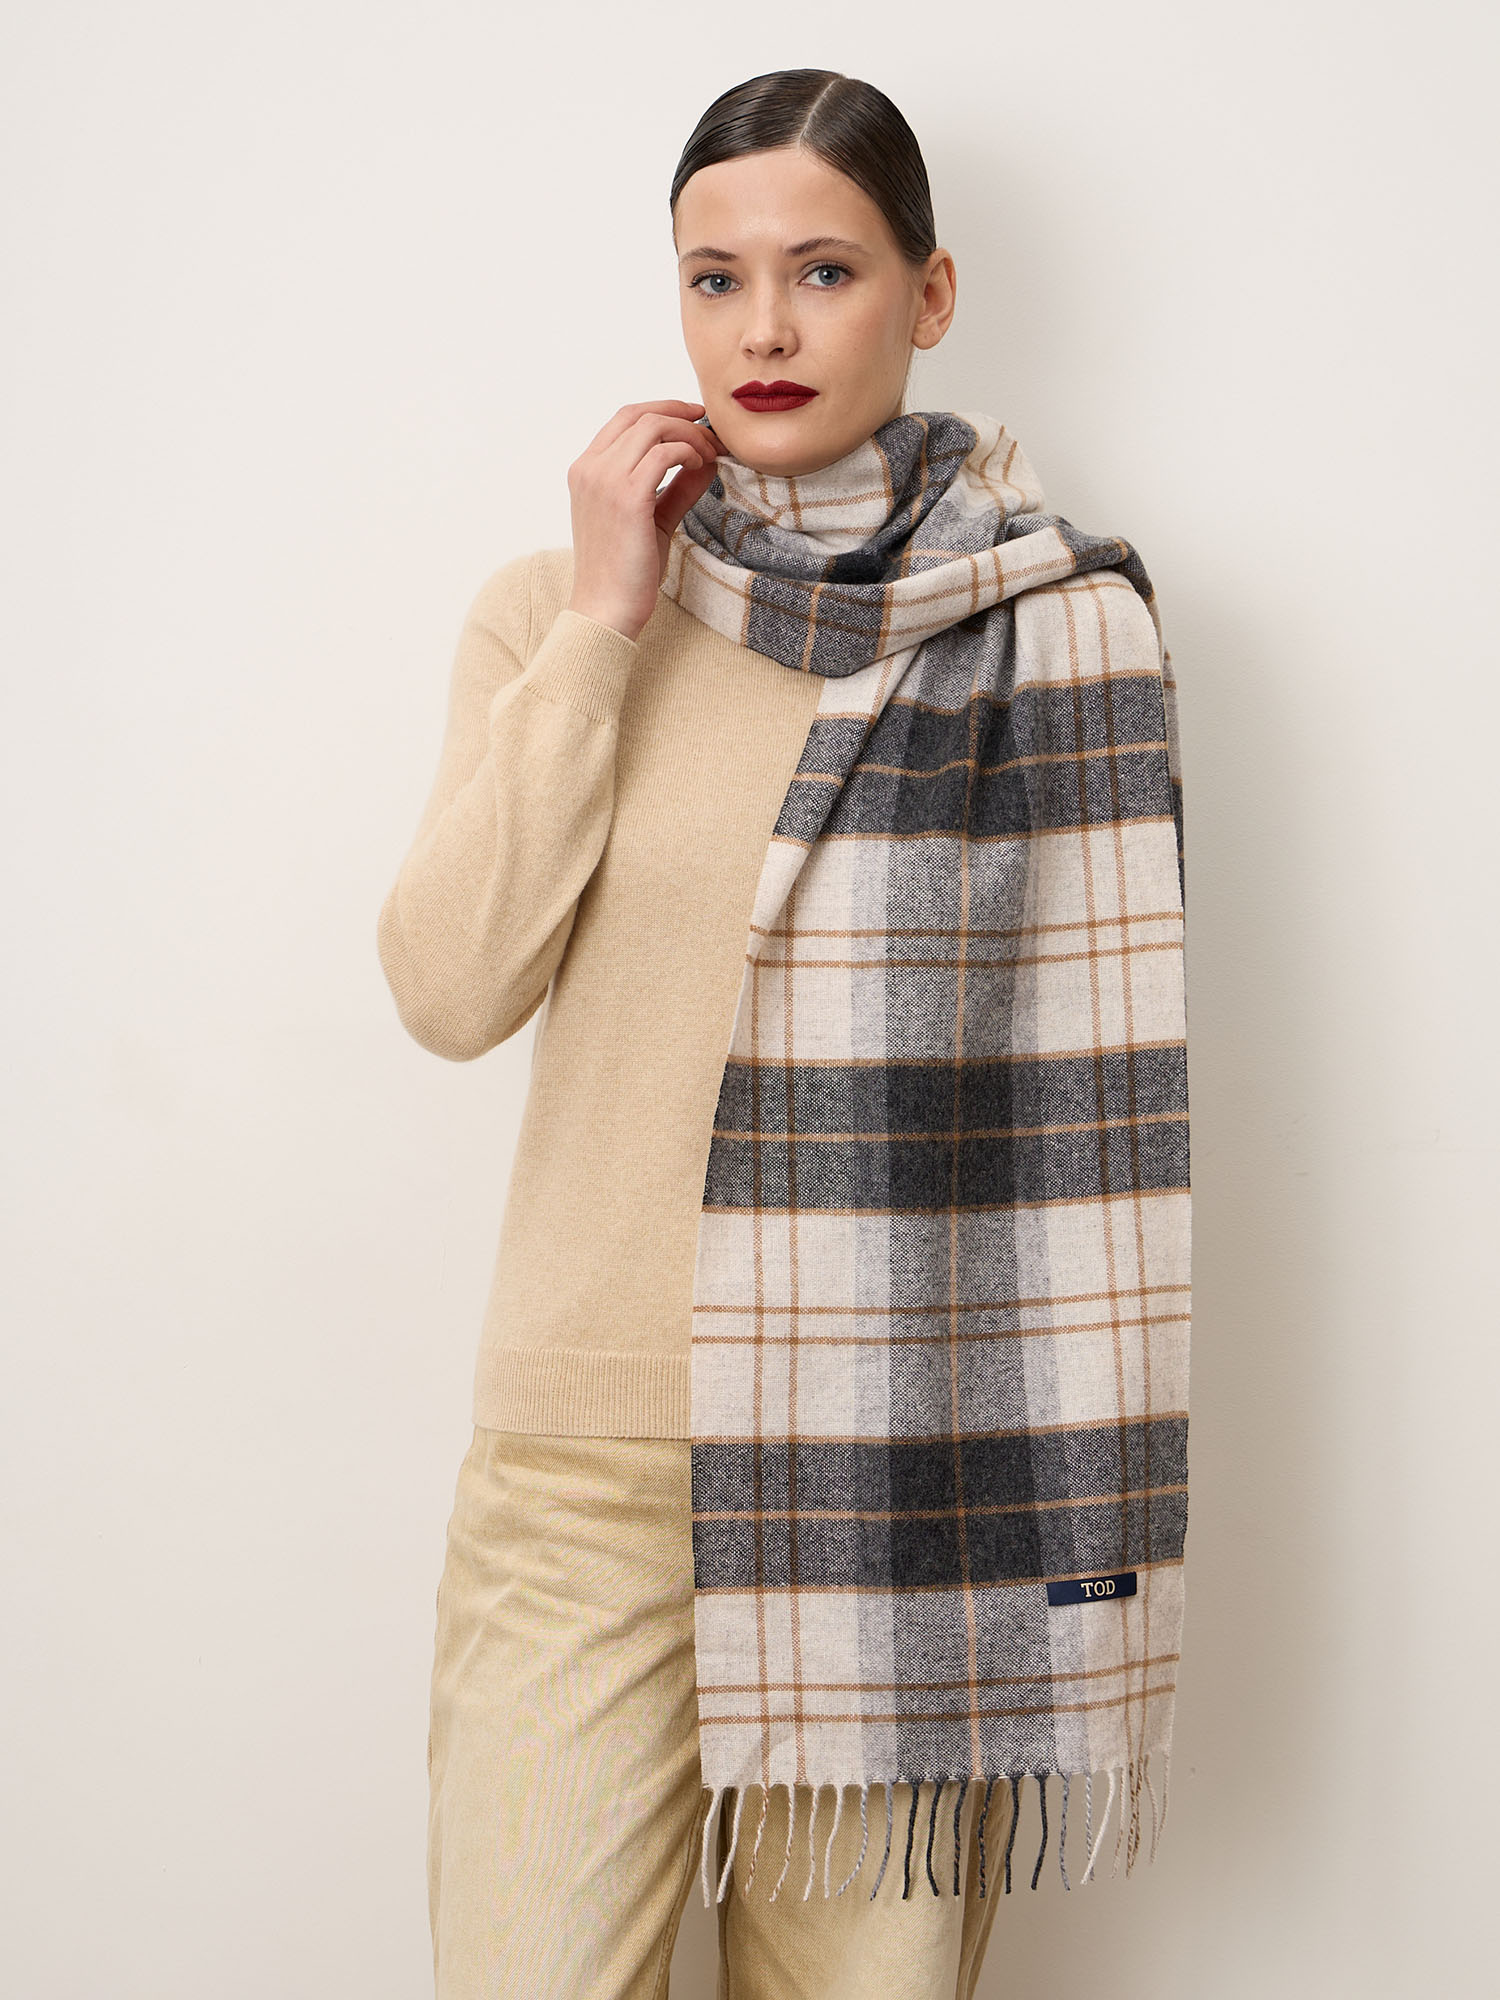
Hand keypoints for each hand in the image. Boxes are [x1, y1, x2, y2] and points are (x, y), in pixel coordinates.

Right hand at [565, 400, 723, 641]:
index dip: (663, 409)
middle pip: (641, 415)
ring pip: (654, 428)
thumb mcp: (653, 519)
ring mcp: (604, 479)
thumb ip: (676, 488)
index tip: (694, 417)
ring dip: (689, 435)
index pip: (625, 418)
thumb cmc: (626, 572)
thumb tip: (708, 462)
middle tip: (712, 435)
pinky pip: (665, 453)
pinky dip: (689, 453)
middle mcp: (590, 468)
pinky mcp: (626, 496)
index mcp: (586, 470)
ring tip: (710, 455)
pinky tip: (701, 468)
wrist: (607, 609)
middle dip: (682, 417)